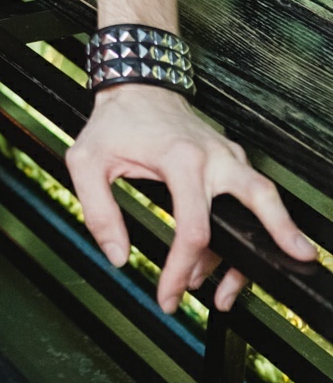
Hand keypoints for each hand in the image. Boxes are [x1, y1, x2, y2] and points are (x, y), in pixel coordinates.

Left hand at [65, 81, 316, 313]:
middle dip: (280, 234)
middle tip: (295, 263)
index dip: (181, 270)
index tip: (168, 296)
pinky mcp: (230, 161)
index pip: (193, 228)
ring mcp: (227, 157)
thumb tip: (118, 255)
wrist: (137, 86)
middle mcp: (214, 157)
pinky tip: (217, 265)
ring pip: (260, 202)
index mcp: (181, 159)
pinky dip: (240, 232)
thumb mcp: (87, 162)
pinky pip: (245, 200)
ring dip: (256, 247)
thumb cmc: (114, 124)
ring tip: (225, 293)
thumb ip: (98, 211)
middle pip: (259, 198)